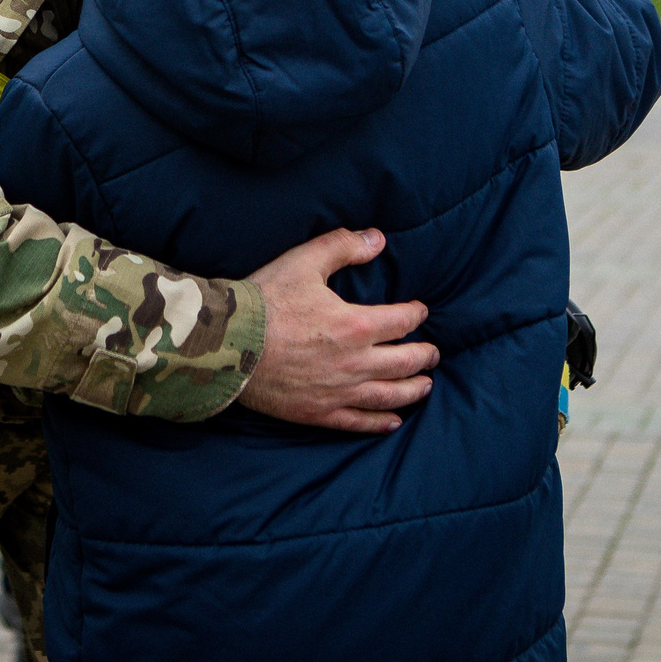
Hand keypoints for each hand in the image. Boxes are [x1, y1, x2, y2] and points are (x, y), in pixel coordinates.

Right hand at [236, 228, 437, 434]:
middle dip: (424, 356)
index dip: (416, 314)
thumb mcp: (304, 262)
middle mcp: (355, 363)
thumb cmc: (265, 301)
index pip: (402, 322)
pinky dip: (380, 422)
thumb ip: (343, 247)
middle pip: (405, 362)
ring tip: (425, 386)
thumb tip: (377, 239)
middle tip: (433, 353)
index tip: (420, 311)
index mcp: (356, 325)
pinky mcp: (319, 412)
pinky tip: (393, 421)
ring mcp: (339, 391)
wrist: (227, 344)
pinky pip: (359, 422)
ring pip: (389, 395)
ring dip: (413, 390)